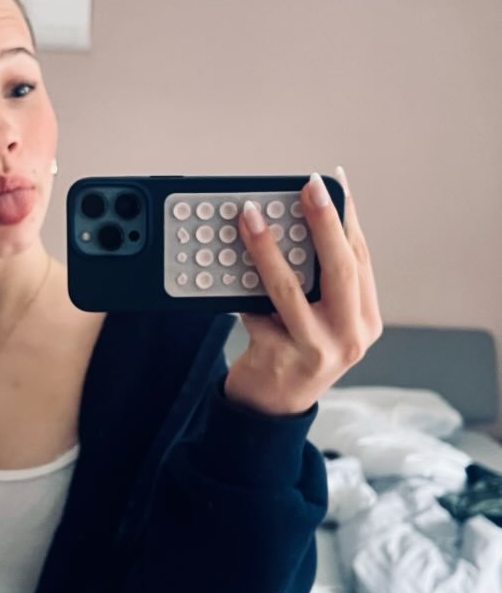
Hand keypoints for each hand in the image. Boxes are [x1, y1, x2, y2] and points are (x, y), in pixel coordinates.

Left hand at [223, 167, 382, 416]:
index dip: (349, 218)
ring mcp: (318, 351)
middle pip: (342, 270)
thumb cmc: (292, 353)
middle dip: (324, 223)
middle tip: (307, 187)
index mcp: (365, 318)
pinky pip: (256, 314)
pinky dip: (241, 292)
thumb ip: (316, 283)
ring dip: (268, 250)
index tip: (336, 182)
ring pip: (292, 291)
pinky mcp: (282, 361)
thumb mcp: (317, 320)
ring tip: (251, 218)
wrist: (270, 410)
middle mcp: (351, 336)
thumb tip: (291, 222)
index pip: (361, 258)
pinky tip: (227, 273)